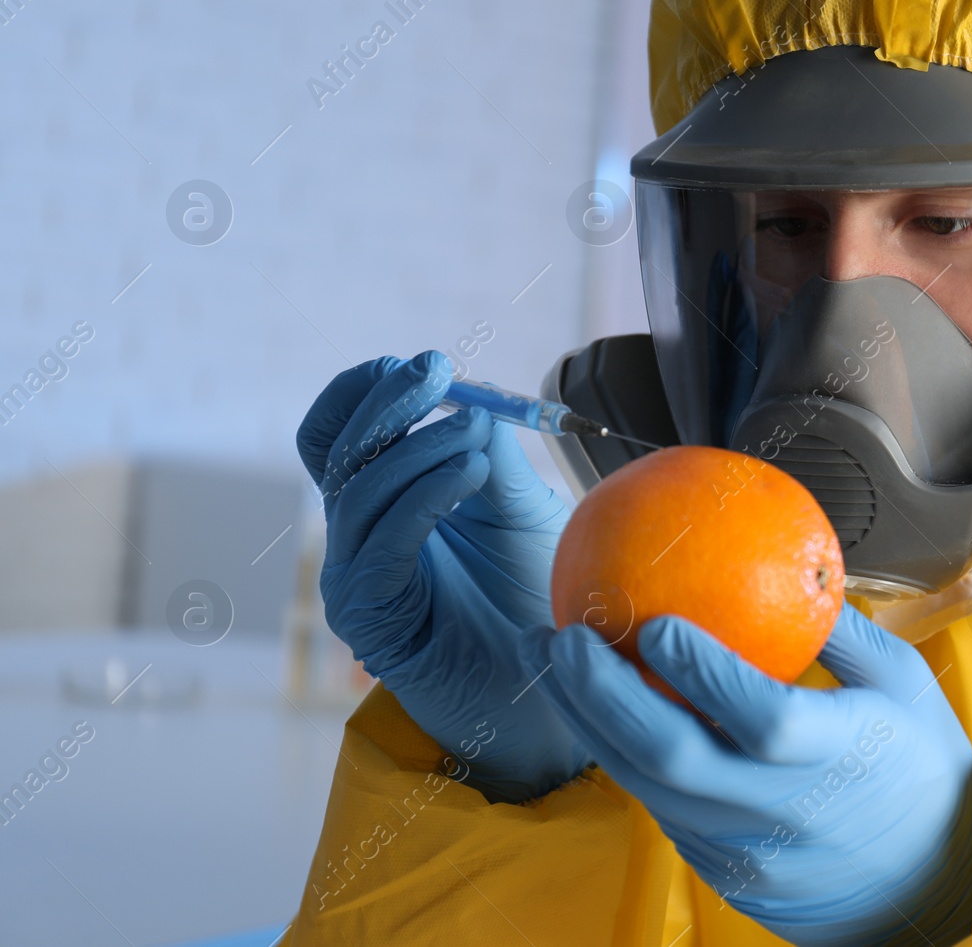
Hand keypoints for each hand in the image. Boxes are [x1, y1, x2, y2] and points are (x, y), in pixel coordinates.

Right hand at [296, 351, 588, 802]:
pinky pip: (382, 543)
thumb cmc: (540, 597)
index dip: (367, 391)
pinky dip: (423, 496)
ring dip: (417, 447)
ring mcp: (358, 576)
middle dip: (381, 402)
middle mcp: (361, 533)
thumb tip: (470, 403)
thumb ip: (489, 456)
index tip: (424, 366)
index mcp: (387, 498)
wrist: (557, 687)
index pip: (342, 431)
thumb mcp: (522, 509)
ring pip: (359, 491)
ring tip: (475, 431)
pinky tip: (470, 470)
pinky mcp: (370, 618)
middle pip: (334, 451)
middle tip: (435, 372)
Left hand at [521, 604, 971, 946]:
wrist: (930, 888)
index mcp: (838, 758)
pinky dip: (621, 756)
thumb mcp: (906, 683)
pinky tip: (596, 709)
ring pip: (646, 788)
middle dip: (605, 695)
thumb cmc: (920, 767)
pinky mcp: (722, 870)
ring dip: (590, 723)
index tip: (654, 623)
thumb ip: (845, 629)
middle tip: (565, 636)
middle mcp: (782, 811)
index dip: (702, 674)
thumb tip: (794, 558)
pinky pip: (661, 809)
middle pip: (673, 758)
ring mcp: (745, 849)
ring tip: (553, 663)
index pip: (760, 718)